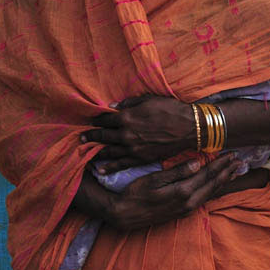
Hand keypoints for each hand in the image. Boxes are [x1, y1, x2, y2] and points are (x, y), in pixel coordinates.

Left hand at [81, 95, 196, 167]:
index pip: (105, 119)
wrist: (189, 128)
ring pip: (108, 151)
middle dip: (90, 136)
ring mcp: (133, 149)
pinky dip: (109, 167)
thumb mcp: (149, 99)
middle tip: (80, 138)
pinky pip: (121, 164)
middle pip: (103, 136)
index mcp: (127, 117)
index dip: (96, 119)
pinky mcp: (141, 159)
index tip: (91, 120)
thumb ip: (129, 103)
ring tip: (85, 150)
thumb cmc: (170, 109)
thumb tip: (112, 106)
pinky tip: (100, 169)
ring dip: (96, 151)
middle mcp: (126, 134)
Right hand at [106, 153, 239, 231]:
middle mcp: (189, 203)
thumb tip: (196, 163)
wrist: (124, 215)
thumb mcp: (153, 179)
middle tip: (240, 161)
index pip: (207, 175)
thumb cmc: (135, 193)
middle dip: (228, 172)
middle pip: (214, 185)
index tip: (232, 154)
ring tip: (234, 171)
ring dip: (224, 181)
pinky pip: (205, 199)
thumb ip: (176, 172)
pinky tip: (217, 185)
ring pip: (211, 193)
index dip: (221, 164)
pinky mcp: (183, 213)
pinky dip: (214, 189)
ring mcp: (187, 210)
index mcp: (183, 192)